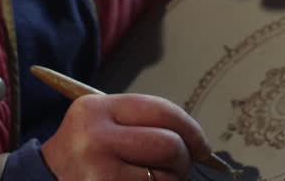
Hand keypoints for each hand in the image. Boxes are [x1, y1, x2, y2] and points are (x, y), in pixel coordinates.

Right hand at [40, 92, 210, 180]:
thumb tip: (195, 140)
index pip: (160, 110)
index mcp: (96, 110)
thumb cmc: (83, 156)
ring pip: (165, 177)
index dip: (190, 128)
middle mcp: (95, 138)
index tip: (202, 144)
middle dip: (184, 159)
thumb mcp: (102, 126)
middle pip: (168, 144)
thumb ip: (142, 124)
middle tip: (180, 167)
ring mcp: (99, 173)